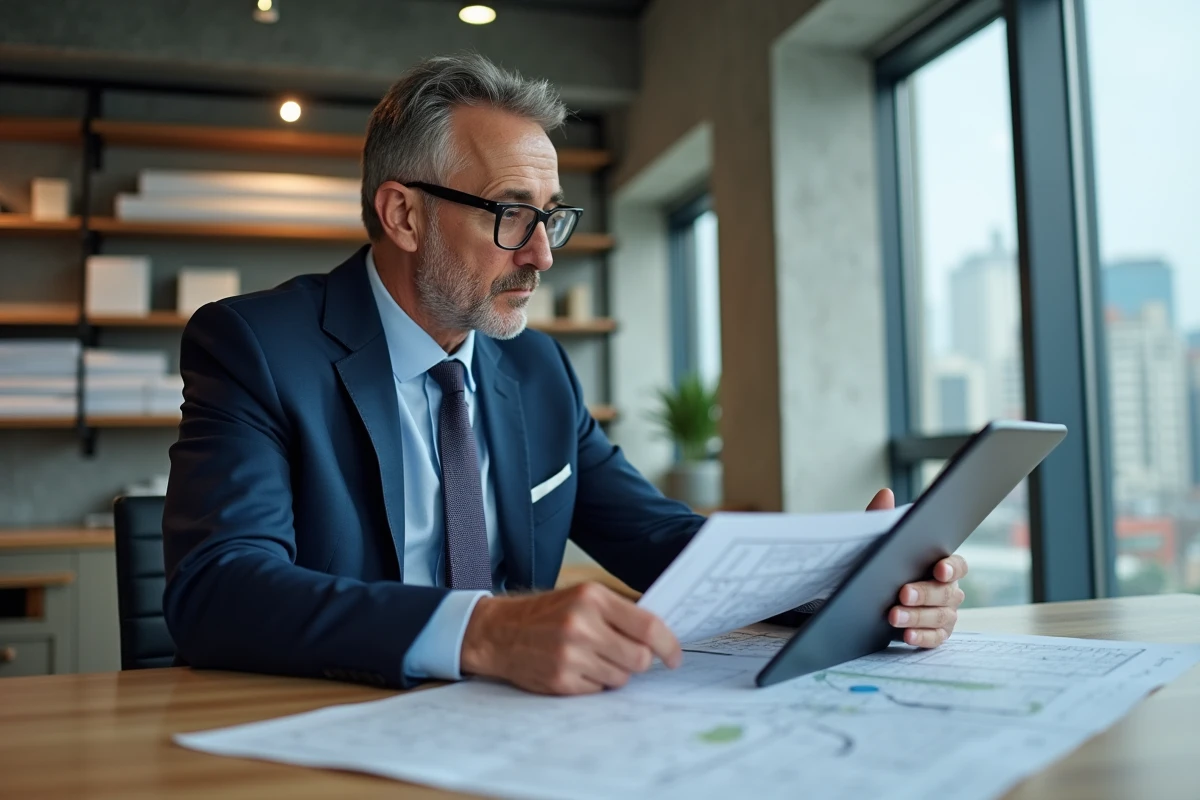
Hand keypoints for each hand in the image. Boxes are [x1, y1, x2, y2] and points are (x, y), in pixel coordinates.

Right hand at [460, 582, 681, 694]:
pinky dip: (594, 683)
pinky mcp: (561, 681)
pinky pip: (599, 690)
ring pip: (621, 677)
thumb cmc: (547, 614)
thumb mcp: (583, 597)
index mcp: (592, 598)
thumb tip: (660, 635)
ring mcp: (570, 655)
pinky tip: (575, 668)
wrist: (499, 632)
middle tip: (623, 654)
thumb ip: (620, 612)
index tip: (675, 656)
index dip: (669, 645)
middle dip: (638, 660)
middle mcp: (581, 625)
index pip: (648, 627)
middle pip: (640, 658)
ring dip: (614, 672)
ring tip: (591, 657)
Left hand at [866, 488, 967, 647]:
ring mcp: (944, 613)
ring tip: (894, 616)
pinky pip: (935, 638)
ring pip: (940, 616)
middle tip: (902, 593)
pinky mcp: (934, 633)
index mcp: (940, 564)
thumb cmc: (879, 564)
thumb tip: (885, 494)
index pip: (957, 565)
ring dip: (917, 616)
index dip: (951, 568)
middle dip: (924, 593)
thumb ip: (882, 519)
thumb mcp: (876, 542)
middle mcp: (948, 589)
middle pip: (946, 593)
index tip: (938, 569)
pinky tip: (907, 636)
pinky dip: (922, 637)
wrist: (863, 595)